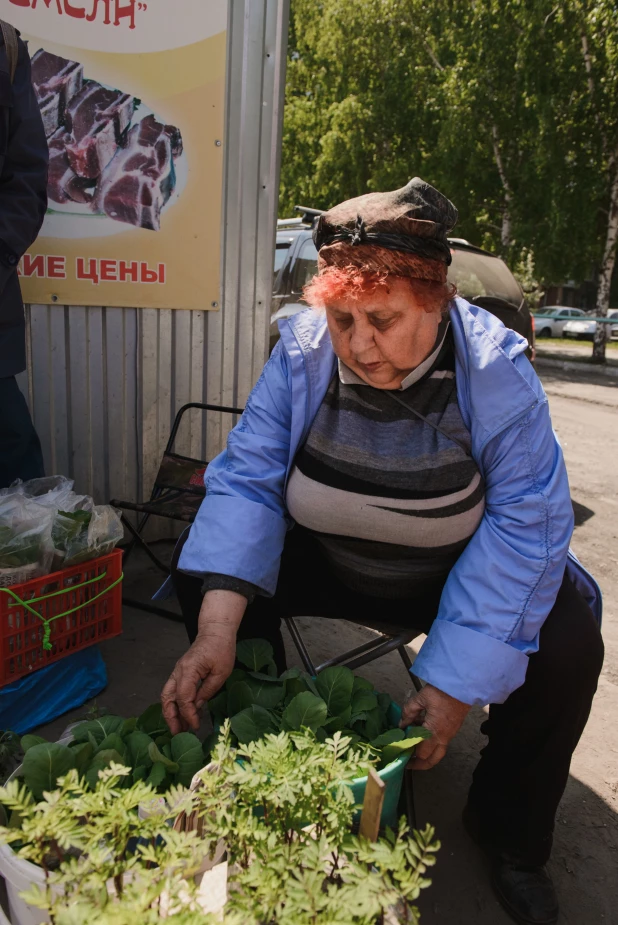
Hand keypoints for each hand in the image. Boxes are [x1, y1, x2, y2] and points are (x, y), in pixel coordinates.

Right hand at [161, 589, 246, 733]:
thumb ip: (208, 690)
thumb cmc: (221, 649)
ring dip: (171, 713)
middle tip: (178, 734)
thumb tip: (197, 706)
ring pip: (167, 695)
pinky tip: (183, 715)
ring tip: (179, 729)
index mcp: (188, 670)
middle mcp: (178, 671)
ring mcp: (177, 672)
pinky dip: (175, 704)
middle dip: (171, 717)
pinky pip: (173, 691)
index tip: (195, 726)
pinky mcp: (181, 673)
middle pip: (167, 698)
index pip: (183, 697)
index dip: (187, 714)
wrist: (215, 631)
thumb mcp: (221, 672)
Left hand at [399, 683, 470, 770]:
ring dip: (426, 755)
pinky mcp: (453, 729)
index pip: (421, 752)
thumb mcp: (421, 698)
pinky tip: (422, 734)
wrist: (462, 686)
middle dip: (419, 764)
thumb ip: (409, 711)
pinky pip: (442, 743)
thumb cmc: (441, 691)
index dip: (410, 754)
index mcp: (434, 731)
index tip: (400, 754)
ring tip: (413, 750)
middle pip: (432, 759)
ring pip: (438, 753)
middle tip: (408, 763)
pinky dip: (432, 744)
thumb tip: (401, 724)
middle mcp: (443, 737)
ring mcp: (450, 734)